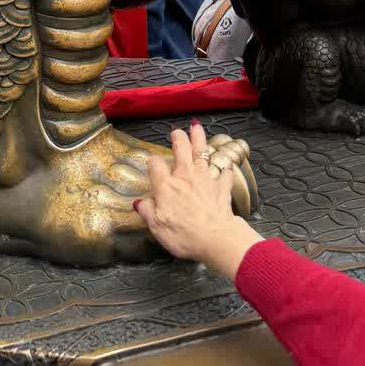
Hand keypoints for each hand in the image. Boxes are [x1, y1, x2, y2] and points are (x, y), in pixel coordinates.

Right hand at [136, 124, 261, 278]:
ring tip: (196, 127)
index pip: (155, 165)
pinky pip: (224, 174)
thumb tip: (138, 203)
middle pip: (181, 149)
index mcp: (167, 186)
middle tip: (176, 132)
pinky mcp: (221, 187)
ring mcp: (205, 179)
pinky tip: (226, 168)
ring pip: (202, 153)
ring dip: (199, 139)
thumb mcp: (157, 228)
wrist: (214, 238)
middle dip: (178, 137)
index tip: (151, 163)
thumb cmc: (184, 235)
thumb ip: (147, 212)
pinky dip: (224, 170)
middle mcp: (186, 177)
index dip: (152, 162)